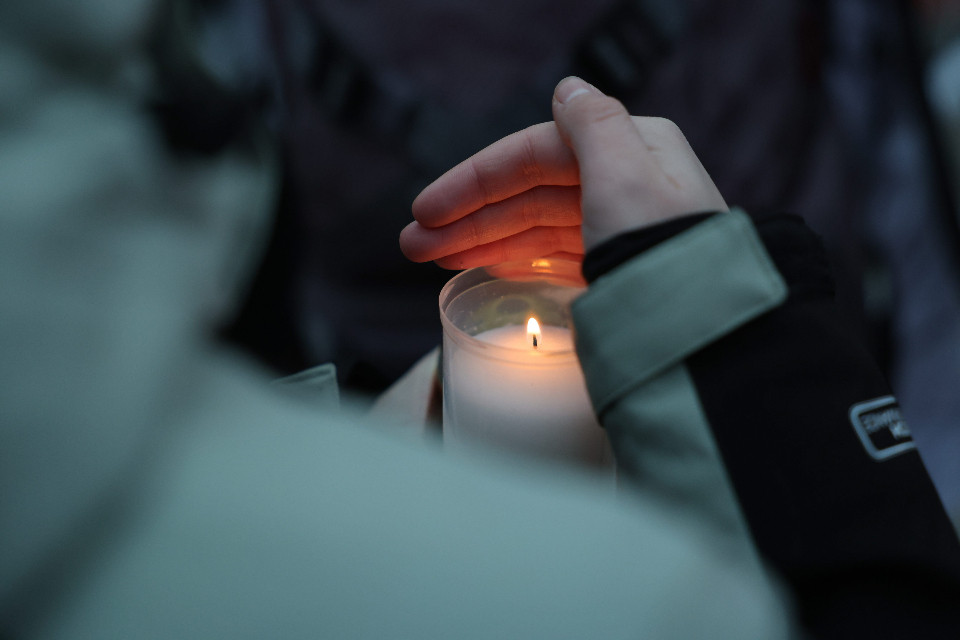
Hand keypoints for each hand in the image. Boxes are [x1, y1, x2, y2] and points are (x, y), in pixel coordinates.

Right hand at [399, 77, 727, 268]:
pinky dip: (515, 259)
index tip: (425, 209)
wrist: (703, 327)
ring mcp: (619, 228)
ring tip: (431, 259)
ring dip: (482, 239)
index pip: (533, 155)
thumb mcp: (625, 171)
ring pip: (535, 227)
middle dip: (468, 217)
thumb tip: (567, 88)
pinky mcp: (617, 268)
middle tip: (412, 244)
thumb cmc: (661, 245)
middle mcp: (624, 183)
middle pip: (529, 193)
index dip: (474, 179)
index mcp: (629, 149)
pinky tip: (482, 267)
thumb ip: (591, 124)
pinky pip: (552, 255)